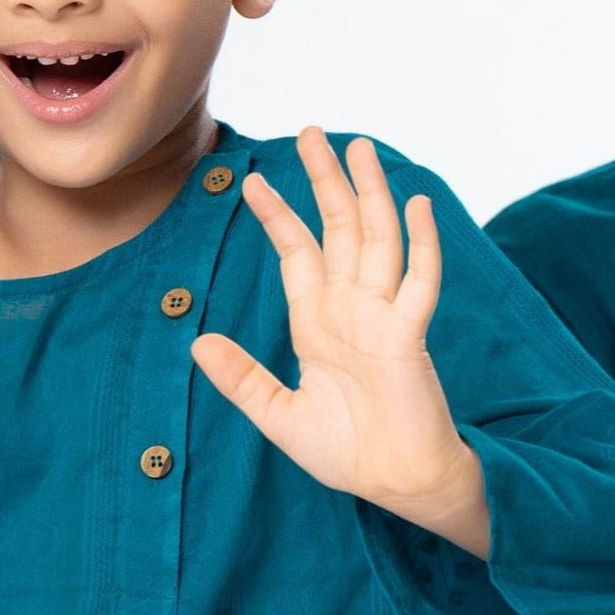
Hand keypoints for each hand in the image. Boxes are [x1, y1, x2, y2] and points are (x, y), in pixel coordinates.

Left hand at [191, 128, 488, 555]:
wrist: (393, 482)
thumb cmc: (346, 453)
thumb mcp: (277, 415)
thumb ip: (241, 379)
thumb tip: (195, 344)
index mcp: (318, 324)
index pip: (297, 254)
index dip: (278, 216)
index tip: (254, 181)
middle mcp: (352, 309)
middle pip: (338, 229)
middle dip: (324, 181)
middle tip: (312, 132)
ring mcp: (384, 317)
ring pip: (377, 239)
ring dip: (369, 193)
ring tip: (358, 147)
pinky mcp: (409, 335)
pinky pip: (418, 281)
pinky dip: (419, 243)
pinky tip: (414, 204)